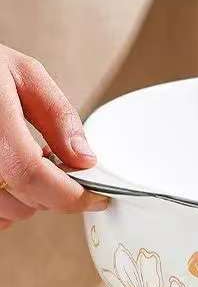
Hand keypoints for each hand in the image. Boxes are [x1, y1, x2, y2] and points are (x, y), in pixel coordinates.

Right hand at [0, 44, 107, 231]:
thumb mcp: (22, 73)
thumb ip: (57, 116)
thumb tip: (85, 158)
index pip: (36, 178)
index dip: (74, 195)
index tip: (98, 198)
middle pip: (26, 203)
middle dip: (52, 192)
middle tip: (51, 162)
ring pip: (9, 214)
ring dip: (28, 198)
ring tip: (22, 161)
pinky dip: (6, 204)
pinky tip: (7, 175)